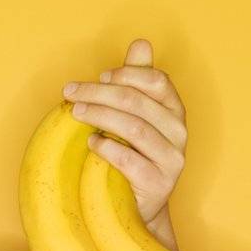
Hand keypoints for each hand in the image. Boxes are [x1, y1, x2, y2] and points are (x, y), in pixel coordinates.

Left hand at [62, 37, 187, 226]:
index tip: (99, 76)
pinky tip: (91, 143)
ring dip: (100, 116)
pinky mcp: (159, 184)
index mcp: (175, 111)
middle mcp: (179, 133)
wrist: (140, 207)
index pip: (157, 81)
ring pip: (134, 129)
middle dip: (100, 93)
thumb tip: (140, 43)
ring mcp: (172, 160)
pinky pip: (130, 161)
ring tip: (76, 112)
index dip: (126, 74)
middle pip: (138, 102)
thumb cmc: (136, 155)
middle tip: (71, 92)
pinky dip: (107, 149)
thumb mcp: (137, 117)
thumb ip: (137, 82)